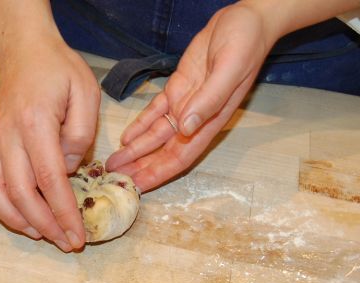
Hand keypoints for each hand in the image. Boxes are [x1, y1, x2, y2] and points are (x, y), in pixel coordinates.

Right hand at [0, 27, 99, 251]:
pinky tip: (11, 215)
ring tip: (40, 234)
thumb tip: (69, 170)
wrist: (25, 49)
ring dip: (15, 220)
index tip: (77, 235)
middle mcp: (8, 136)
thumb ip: (81, 134)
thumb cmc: (59, 69)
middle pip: (20, 193)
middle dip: (44, 225)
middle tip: (66, 243)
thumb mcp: (86, 92)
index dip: (63, 212)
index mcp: (35, 123)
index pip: (49, 179)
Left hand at [105, 3, 274, 190]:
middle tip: (115, 178)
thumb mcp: (229, 69)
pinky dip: (140, 125)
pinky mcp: (177, 87)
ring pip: (155, 134)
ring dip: (135, 150)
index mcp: (211, 120)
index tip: (139, 186)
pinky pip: (155, 112)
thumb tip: (187, 128)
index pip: (182, 156)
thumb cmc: (245, 43)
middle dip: (141, 166)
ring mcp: (185, 103)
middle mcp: (196, 118)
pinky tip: (125, 137)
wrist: (245, 20)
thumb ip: (209, 99)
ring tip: (114, 163)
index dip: (160, 173)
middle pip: (164, 151)